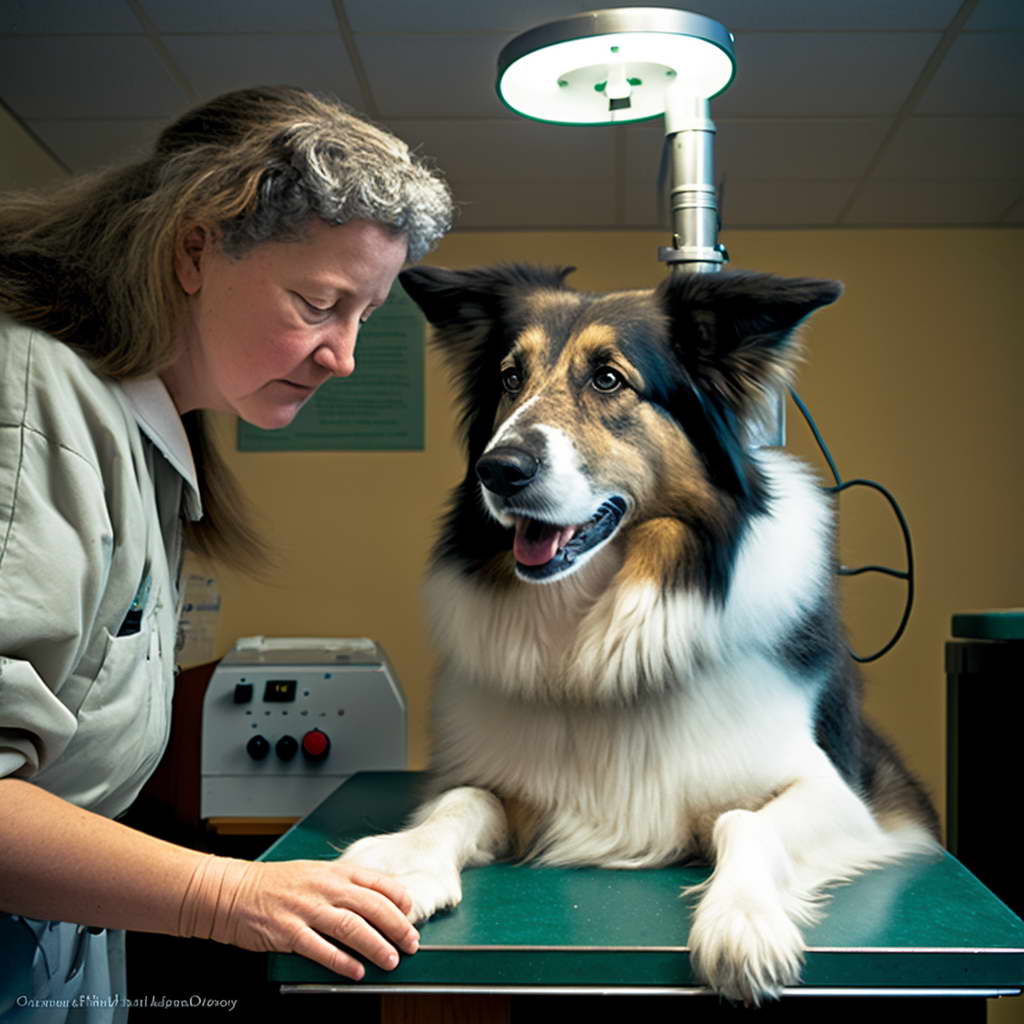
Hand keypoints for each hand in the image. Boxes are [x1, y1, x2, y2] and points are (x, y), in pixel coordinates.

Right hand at [179, 856, 419, 979]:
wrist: (232, 892)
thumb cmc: (274, 884)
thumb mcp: (314, 873)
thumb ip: (343, 885)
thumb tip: (375, 901)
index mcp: (333, 872)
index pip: (377, 882)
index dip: (399, 899)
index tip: (411, 914)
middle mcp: (324, 887)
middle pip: (371, 906)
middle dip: (396, 926)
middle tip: (411, 942)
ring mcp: (306, 909)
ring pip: (351, 927)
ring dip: (376, 945)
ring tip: (391, 959)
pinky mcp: (288, 932)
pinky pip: (321, 949)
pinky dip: (342, 961)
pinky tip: (356, 970)